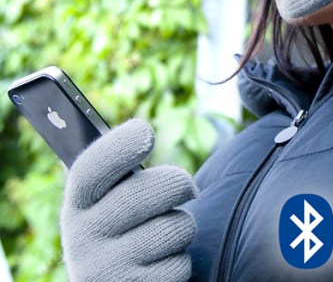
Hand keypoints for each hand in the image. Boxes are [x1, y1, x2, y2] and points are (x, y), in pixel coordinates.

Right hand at [60, 119, 197, 281]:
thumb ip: (116, 170)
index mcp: (77, 204)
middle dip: (179, 183)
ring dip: (182, 225)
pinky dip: (180, 260)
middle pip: (149, 193)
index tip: (146, 132)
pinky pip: (179, 264)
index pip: (91, 169)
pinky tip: (160, 262)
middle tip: (188, 186)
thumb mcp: (106, 200)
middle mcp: (82, 238)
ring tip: (165, 231)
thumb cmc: (119, 225)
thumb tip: (139, 131)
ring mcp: (106, 270)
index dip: (120, 146)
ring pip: (174, 227)